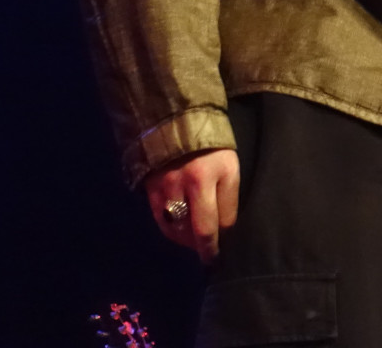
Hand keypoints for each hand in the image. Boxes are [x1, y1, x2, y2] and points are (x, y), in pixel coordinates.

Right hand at [143, 148, 239, 263]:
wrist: (176, 121)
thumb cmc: (211, 145)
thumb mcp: (229, 164)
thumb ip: (228, 194)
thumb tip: (225, 228)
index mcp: (221, 171)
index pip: (226, 216)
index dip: (228, 236)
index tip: (228, 248)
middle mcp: (195, 181)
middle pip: (203, 229)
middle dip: (209, 249)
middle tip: (212, 259)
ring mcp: (171, 186)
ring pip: (181, 230)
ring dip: (189, 243)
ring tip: (196, 245)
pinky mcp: (152, 190)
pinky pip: (162, 222)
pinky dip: (171, 233)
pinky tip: (179, 234)